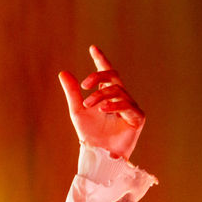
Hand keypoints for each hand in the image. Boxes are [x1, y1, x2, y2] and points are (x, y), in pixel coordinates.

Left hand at [58, 45, 144, 159]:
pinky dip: (114, 105)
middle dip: (99, 76)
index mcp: (108, 95)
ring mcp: (131, 108)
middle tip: (84, 85)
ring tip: (89, 105)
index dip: (101, 60)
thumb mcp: (77, 110)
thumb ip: (72, 92)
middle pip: (113, 77)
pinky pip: (127, 106)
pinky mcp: (138, 118)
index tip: (93, 48)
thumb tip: (63, 72)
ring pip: (118, 91)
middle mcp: (121, 98)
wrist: (98, 153)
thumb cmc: (89, 134)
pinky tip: (103, 109)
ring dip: (101, 96)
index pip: (107, 73)